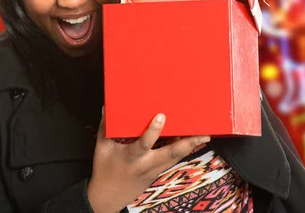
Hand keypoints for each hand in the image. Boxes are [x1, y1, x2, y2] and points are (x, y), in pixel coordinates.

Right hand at [87, 108, 209, 212]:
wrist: (108, 198)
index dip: (153, 131)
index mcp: (131, 157)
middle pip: (171, 154)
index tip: (161, 116)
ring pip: (175, 158)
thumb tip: (107, 107)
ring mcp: (154, 170)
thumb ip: (105, 126)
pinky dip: (181, 150)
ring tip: (203, 135)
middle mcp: (146, 165)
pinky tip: (189, 140)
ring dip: (190, 147)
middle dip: (188, 144)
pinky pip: (171, 160)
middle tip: (204, 134)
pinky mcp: (157, 173)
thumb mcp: (101, 148)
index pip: (144, 144)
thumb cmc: (104, 170)